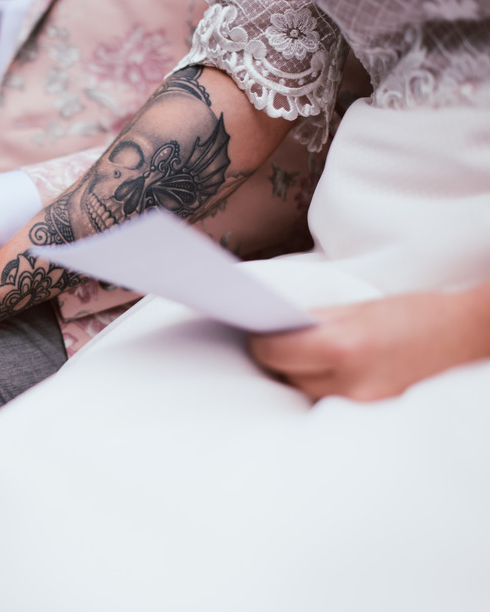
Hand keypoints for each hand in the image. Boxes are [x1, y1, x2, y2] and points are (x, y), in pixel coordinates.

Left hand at [247, 291, 489, 400]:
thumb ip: (313, 322)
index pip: (274, 353)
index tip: (259, 334)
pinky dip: (322, 391)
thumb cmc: (418, 316)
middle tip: (283, 343)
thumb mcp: (360, 308)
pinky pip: (328, 406)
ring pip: (304, 395)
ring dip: (299, 378)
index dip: (260, 342)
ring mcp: (361, 407)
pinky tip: (328, 376)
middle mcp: (350, 384)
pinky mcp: (372, 419)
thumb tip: (274, 329)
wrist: (468, 339)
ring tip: (310, 360)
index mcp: (344, 347)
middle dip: (280, 360)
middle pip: (286, 377)